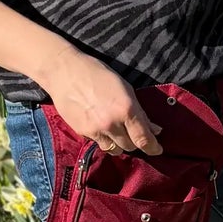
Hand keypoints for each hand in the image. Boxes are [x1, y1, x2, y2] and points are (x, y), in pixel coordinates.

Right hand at [40, 49, 162, 155]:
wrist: (65, 72)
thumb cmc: (98, 74)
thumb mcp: (125, 88)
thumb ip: (140, 112)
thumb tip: (154, 129)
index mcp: (127, 109)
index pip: (144, 139)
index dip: (153, 148)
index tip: (157, 150)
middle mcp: (112, 123)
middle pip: (130, 147)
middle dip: (135, 142)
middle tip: (134, 133)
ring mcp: (96, 130)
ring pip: (114, 149)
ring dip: (119, 144)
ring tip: (118, 132)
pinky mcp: (82, 132)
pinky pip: (98, 143)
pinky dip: (104, 139)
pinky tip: (102, 128)